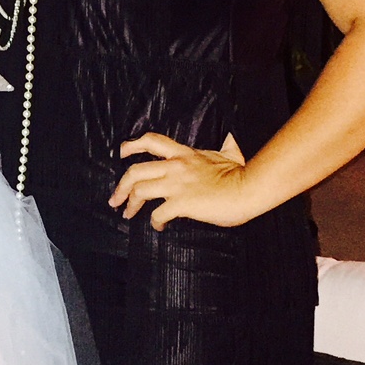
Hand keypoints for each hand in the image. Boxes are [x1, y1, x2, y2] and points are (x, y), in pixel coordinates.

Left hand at [110, 133, 255, 230]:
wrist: (249, 188)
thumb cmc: (241, 174)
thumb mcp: (230, 153)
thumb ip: (225, 146)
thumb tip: (230, 138)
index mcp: (184, 154)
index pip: (152, 142)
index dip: (132, 145)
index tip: (121, 153)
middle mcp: (175, 166)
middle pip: (135, 171)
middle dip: (121, 186)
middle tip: (115, 199)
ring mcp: (177, 185)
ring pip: (140, 191)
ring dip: (130, 204)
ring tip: (128, 214)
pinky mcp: (182, 203)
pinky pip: (158, 214)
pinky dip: (155, 222)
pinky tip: (159, 226)